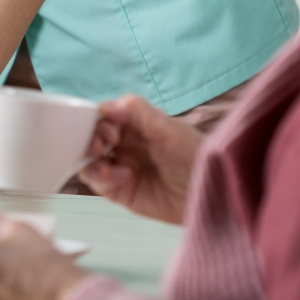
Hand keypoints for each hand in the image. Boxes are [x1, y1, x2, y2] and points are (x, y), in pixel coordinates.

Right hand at [77, 95, 201, 224]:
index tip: (104, 127)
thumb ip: (136, 111)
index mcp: (133, 124)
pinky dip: (101, 177)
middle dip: (90, 139)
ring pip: (88, 160)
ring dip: (90, 158)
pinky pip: (97, 182)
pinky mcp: (120, 191)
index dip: (96, 120)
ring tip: (104, 160)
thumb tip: (103, 106)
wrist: (211, 193)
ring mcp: (120, 167)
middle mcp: (124, 144)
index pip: (102, 116)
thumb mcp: (167, 127)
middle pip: (90, 137)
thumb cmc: (195, 155)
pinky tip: (123, 175)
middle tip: (102, 145)